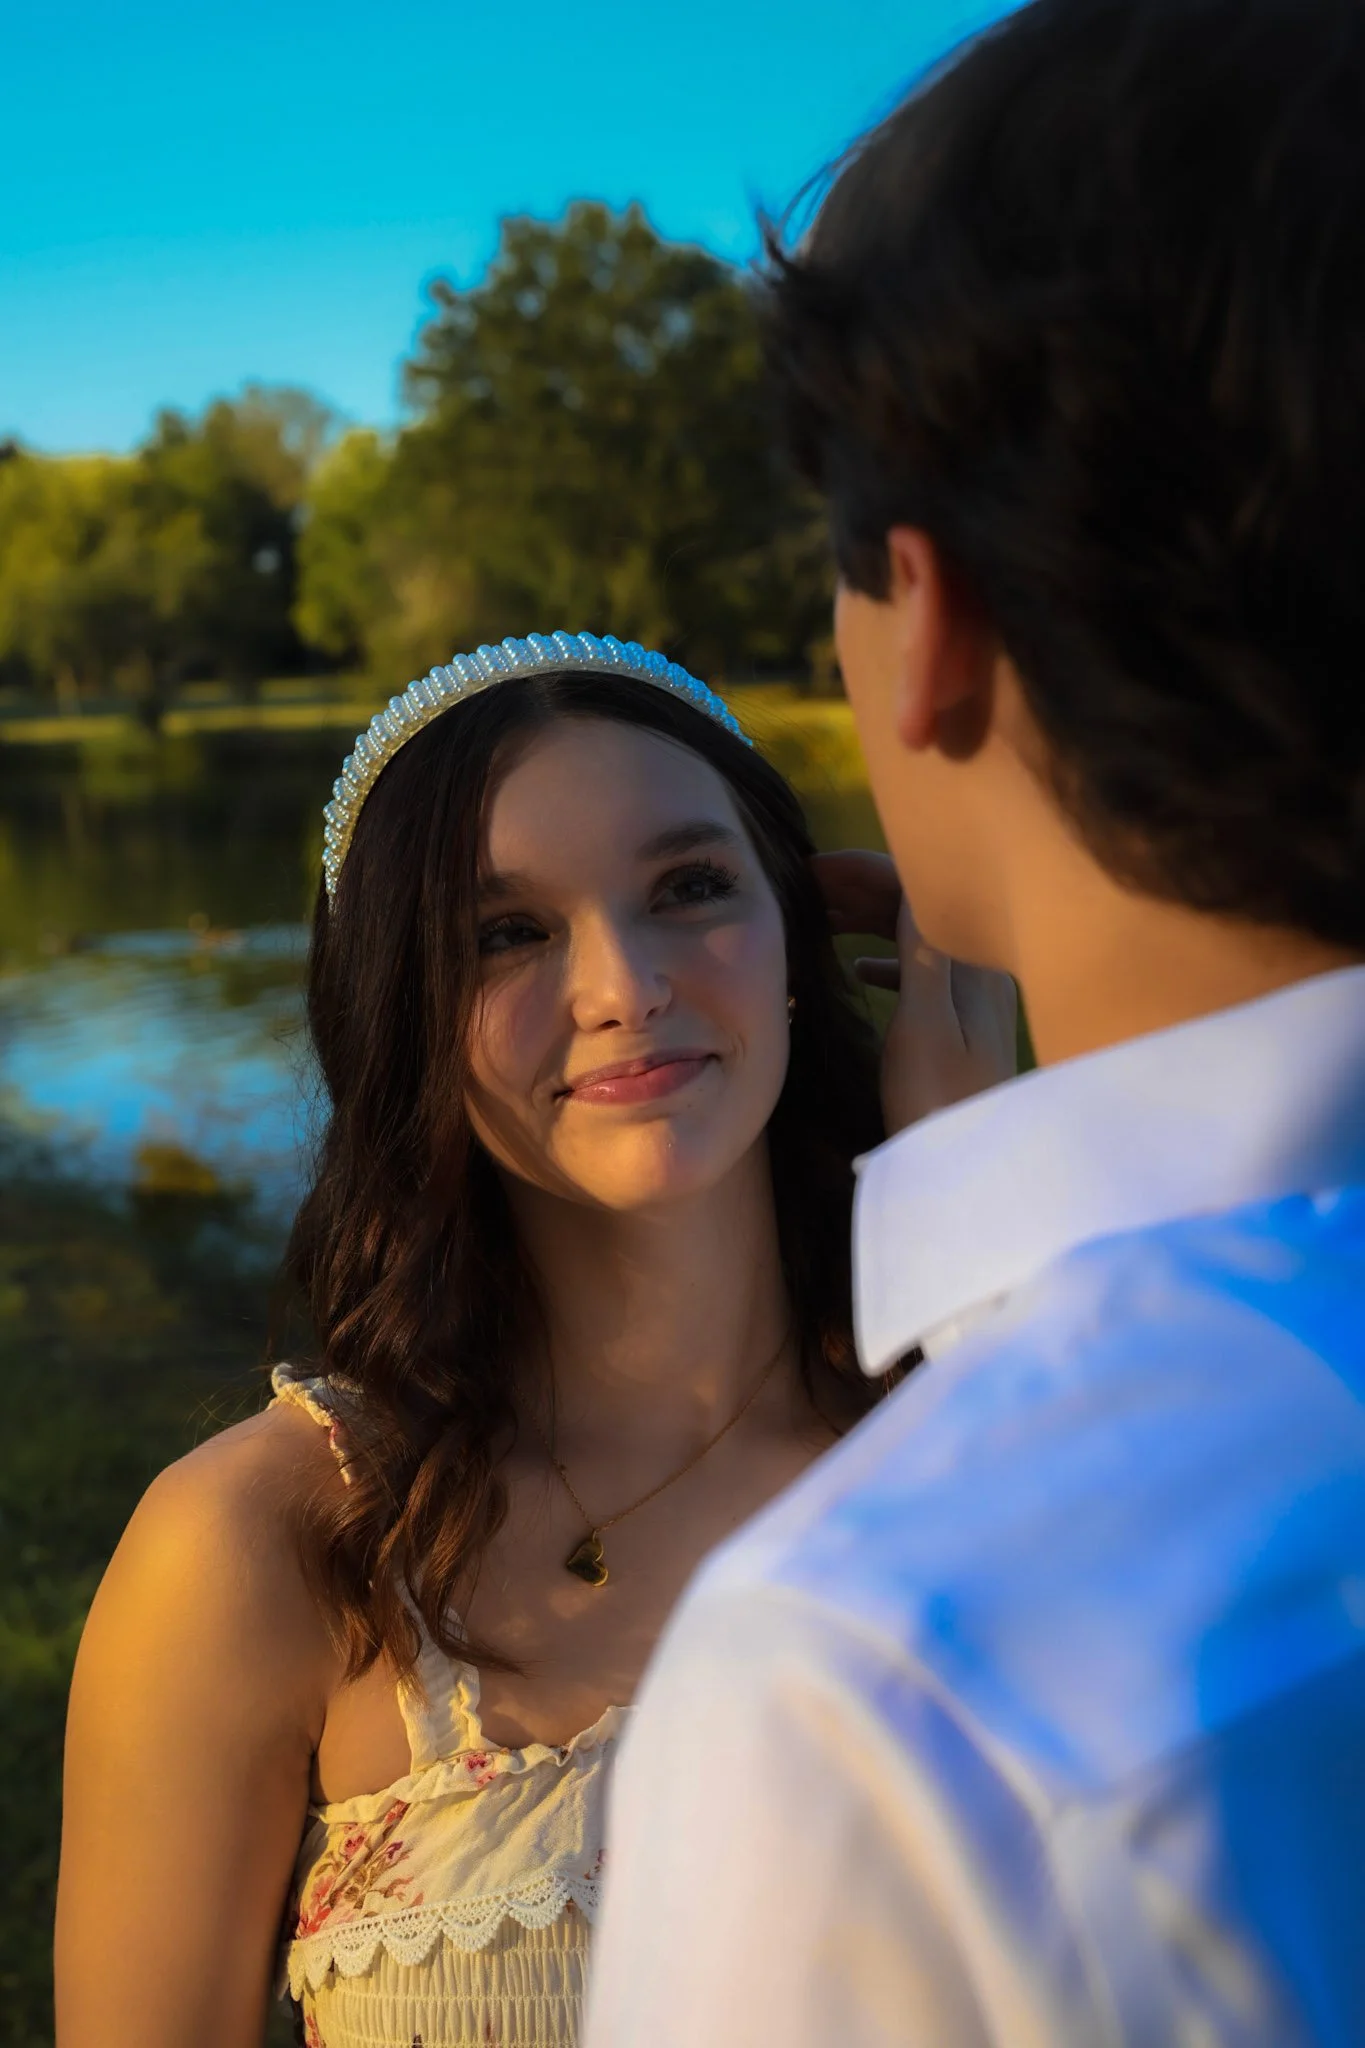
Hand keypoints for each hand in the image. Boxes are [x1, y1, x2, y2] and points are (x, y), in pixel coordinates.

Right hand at [812, 850, 1018, 1133]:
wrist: (969, 1168)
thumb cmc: (938, 1099)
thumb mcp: (923, 1024)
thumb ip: (919, 953)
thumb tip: (911, 882)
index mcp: (970, 963)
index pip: (918, 889)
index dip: (864, 872)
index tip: (811, 871)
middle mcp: (976, 970)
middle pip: (917, 907)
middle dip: (862, 889)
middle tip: (803, 886)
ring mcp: (968, 999)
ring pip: (913, 938)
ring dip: (866, 921)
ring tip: (816, 917)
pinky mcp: (956, 1026)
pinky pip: (916, 974)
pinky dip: (883, 962)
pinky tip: (855, 970)